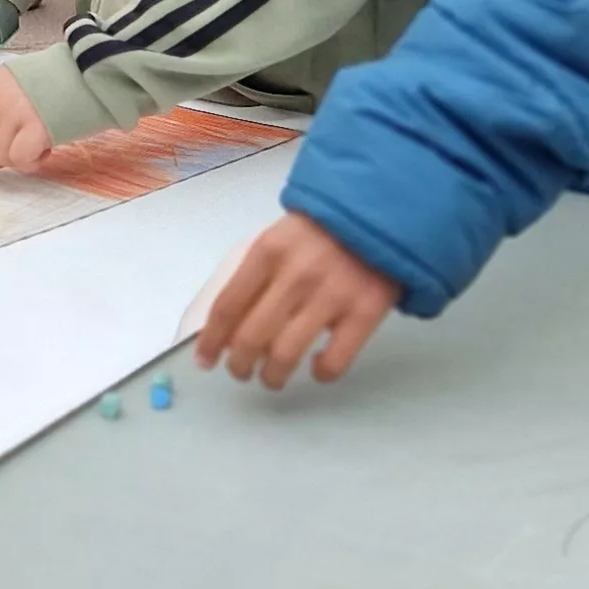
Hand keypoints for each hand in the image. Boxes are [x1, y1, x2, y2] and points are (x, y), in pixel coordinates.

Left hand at [0, 68, 55, 170]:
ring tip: (35, 145)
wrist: (94, 73)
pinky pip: (19, 160)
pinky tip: (44, 151)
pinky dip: (30, 163)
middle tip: (8, 155)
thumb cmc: (59, 80)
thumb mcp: (17, 84)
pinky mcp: (37, 129)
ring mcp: (16, 112)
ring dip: (14, 160)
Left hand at [190, 213, 401, 389]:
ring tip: (273, 378)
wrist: (383, 209)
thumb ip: (256, 275)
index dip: (210, 341)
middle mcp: (294, 276)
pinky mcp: (365, 312)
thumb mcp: (279, 238)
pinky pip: (334, 361)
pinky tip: (318, 369)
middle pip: (251, 337)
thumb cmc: (323, 229)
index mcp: (267, 252)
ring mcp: (331, 296)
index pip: (227, 307)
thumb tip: (228, 327)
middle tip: (241, 372)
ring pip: (286, 355)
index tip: (205, 361)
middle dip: (239, 364)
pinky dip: (321, 373)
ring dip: (272, 376)